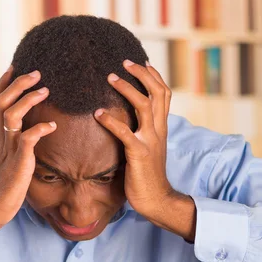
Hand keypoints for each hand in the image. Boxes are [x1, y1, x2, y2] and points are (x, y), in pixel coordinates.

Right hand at [0, 67, 55, 254]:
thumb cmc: (1, 190)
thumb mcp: (5, 163)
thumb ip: (11, 148)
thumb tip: (22, 140)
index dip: (4, 84)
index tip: (14, 68)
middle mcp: (0, 140)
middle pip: (1, 102)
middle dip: (18, 84)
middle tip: (37, 72)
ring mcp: (7, 150)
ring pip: (11, 115)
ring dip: (28, 100)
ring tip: (45, 90)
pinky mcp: (17, 162)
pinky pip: (26, 139)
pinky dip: (40, 129)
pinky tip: (52, 126)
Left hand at [94, 60, 195, 240]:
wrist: (156, 199)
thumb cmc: (147, 176)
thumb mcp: (148, 149)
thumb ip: (142, 133)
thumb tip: (128, 121)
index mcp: (161, 128)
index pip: (163, 94)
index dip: (153, 76)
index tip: (141, 62)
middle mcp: (159, 130)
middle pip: (157, 92)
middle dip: (141, 74)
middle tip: (123, 62)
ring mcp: (150, 141)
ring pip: (143, 105)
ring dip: (126, 89)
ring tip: (110, 78)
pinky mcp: (139, 153)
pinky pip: (125, 132)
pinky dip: (111, 121)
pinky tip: (97, 114)